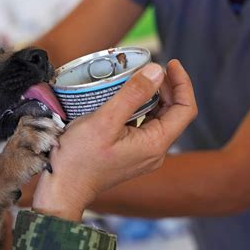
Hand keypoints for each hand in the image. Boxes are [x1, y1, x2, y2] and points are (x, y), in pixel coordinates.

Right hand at [32, 60, 197, 220]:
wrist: (64, 187)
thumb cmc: (80, 158)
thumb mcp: (104, 121)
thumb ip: (132, 95)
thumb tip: (157, 71)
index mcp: (155, 144)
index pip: (185, 109)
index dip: (182, 83)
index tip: (170, 63)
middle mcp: (155, 151)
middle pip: (174, 113)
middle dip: (167, 87)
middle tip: (150, 67)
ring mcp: (143, 155)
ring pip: (158, 119)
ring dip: (153, 97)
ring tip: (137, 79)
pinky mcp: (131, 154)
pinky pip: (144, 127)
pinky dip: (140, 109)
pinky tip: (125, 100)